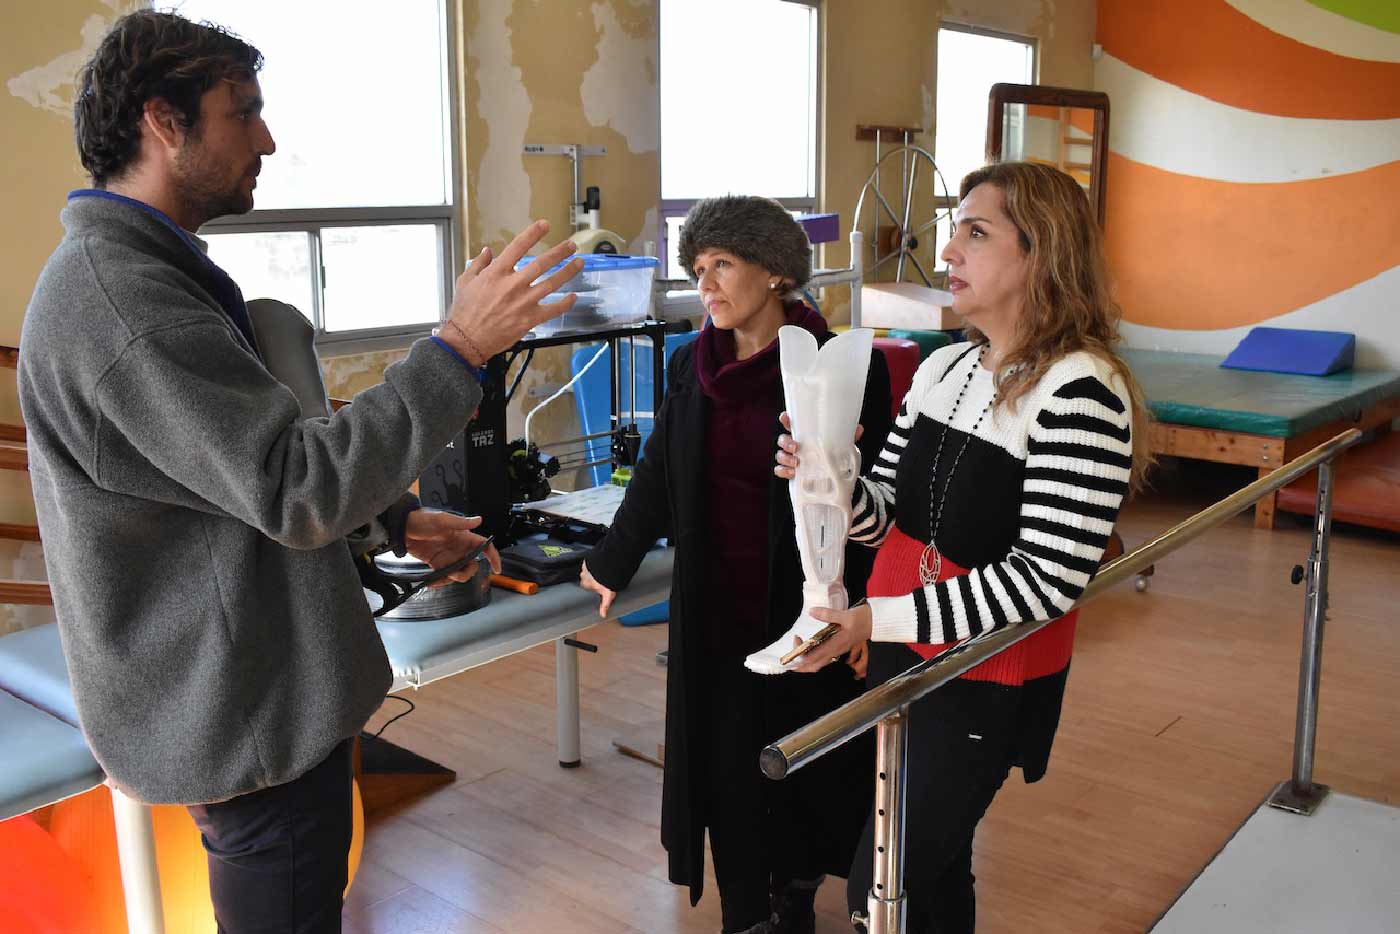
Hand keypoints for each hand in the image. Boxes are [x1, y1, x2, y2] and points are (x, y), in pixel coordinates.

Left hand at [404, 510, 501, 583]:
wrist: (402, 528)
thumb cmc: (422, 519)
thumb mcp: (442, 519)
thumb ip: (460, 522)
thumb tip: (479, 520)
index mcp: (464, 536)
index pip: (484, 546)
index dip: (493, 557)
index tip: (497, 568)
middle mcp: (459, 547)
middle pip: (473, 564)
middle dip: (469, 572)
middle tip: (457, 573)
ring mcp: (449, 557)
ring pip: (460, 572)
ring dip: (455, 578)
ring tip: (443, 577)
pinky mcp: (437, 564)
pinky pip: (445, 576)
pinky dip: (442, 581)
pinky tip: (434, 582)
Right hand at [441, 220, 585, 365]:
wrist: (467, 340)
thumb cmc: (464, 312)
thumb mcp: (465, 282)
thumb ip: (478, 264)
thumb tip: (487, 251)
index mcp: (496, 273)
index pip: (518, 247)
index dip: (533, 234)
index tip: (544, 225)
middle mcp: (512, 285)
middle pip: (541, 263)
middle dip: (559, 252)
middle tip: (571, 245)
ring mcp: (523, 302)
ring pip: (552, 283)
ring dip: (568, 272)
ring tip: (579, 263)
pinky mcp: (530, 319)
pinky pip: (553, 310)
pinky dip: (565, 303)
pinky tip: (573, 296)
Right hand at [579, 561, 615, 617]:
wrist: (607, 568)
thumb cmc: (606, 581)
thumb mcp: (607, 595)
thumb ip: (605, 605)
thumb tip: (603, 615)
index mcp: (585, 584)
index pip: (585, 585)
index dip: (591, 585)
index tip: (596, 584)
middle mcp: (583, 576)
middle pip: (586, 577)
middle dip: (591, 577)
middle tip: (600, 577)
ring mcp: (585, 567)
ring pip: (588, 569)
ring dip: (593, 569)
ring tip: (600, 569)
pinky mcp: (588, 559)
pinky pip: (589, 561)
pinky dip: (593, 561)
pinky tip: (599, 562)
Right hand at [774, 412, 863, 479]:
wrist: (834, 477)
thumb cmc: (833, 454)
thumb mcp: (842, 445)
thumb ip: (848, 436)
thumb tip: (858, 428)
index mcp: (805, 435)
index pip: (791, 423)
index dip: (786, 419)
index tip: (786, 418)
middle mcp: (796, 445)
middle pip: (782, 439)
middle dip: (786, 442)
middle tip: (796, 447)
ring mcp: (792, 458)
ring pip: (780, 455)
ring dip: (785, 458)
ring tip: (796, 463)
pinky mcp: (791, 472)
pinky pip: (780, 470)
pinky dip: (784, 471)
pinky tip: (793, 473)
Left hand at [792, 603, 872, 672]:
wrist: (877, 622)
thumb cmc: (863, 619)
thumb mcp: (846, 615)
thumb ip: (828, 614)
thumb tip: (812, 612)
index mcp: (835, 646)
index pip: (812, 658)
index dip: (800, 655)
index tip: (796, 640)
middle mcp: (835, 651)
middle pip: (813, 666)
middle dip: (800, 665)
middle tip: (789, 657)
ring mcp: (837, 651)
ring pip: (818, 663)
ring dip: (806, 661)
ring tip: (796, 651)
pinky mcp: (838, 647)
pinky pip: (823, 657)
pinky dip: (813, 656)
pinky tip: (809, 646)